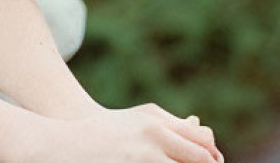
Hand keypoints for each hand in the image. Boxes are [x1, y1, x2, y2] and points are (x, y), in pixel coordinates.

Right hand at [13, 103, 223, 162]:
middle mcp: (155, 133)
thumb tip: (200, 129)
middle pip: (203, 159)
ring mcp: (146, 153)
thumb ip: (167, 126)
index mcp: (156, 120)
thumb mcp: (135, 123)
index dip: (213, 159)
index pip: (203, 142)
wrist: (66, 144)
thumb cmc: (102, 133)